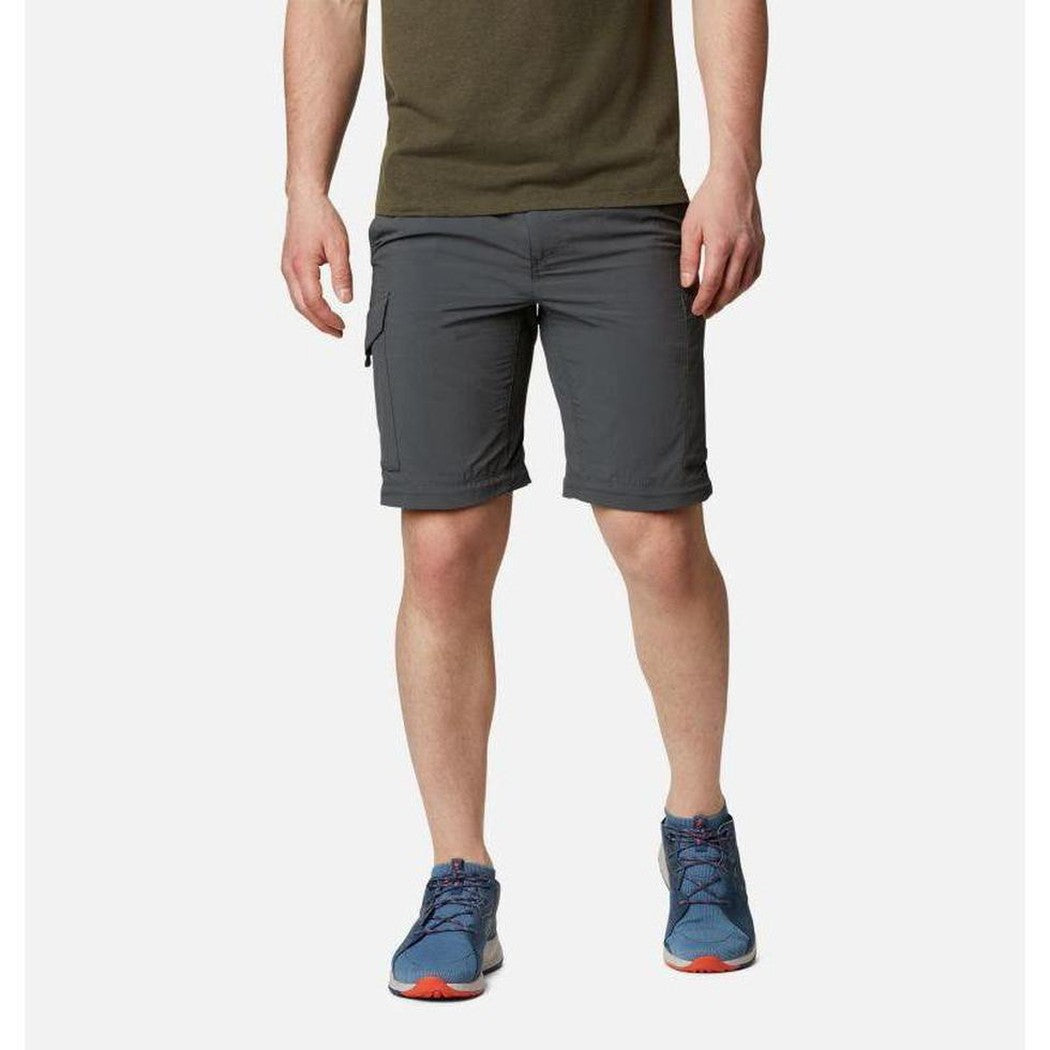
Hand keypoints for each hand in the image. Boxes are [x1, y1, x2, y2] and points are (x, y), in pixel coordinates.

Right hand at [281, 193, 352, 336]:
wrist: (304, 200)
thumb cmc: (322, 218)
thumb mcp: (339, 245)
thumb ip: (342, 274)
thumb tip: (346, 301)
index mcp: (301, 266)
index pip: (314, 302)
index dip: (328, 318)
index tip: (343, 326)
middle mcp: (289, 270)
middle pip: (302, 307)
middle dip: (320, 324)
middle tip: (339, 333)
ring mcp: (286, 268)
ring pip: (297, 302)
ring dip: (314, 317)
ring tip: (332, 325)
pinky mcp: (288, 266)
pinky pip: (296, 293)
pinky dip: (308, 306)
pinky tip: (321, 309)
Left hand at [679, 167, 764, 317]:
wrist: (735, 179)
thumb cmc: (709, 200)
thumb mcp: (690, 227)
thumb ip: (688, 258)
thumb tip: (687, 284)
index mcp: (722, 245)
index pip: (713, 283)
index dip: (704, 301)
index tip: (696, 311)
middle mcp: (742, 248)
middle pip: (730, 288)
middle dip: (717, 304)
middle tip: (705, 313)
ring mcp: (754, 246)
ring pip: (744, 283)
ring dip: (730, 297)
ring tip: (717, 304)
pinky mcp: (760, 242)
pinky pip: (754, 272)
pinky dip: (744, 285)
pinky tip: (734, 289)